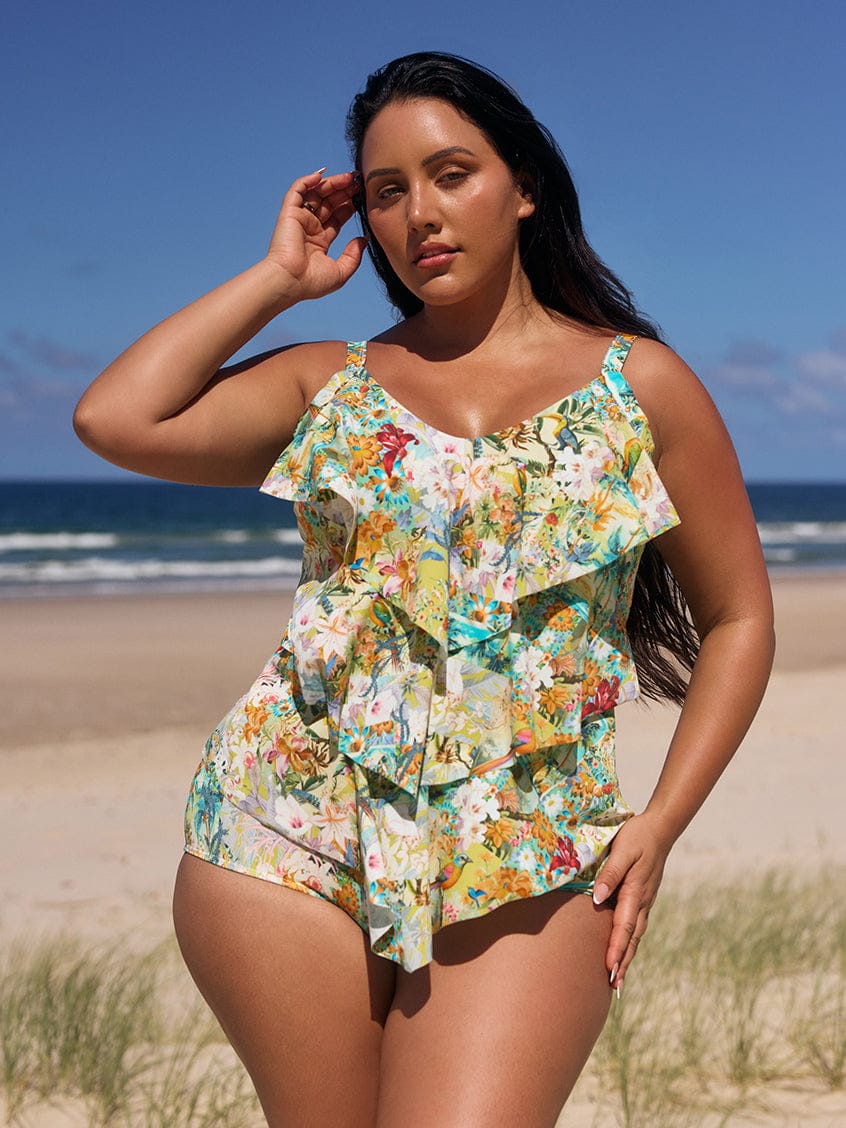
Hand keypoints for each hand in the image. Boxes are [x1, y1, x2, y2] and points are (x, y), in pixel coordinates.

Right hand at [264, 169, 367, 302]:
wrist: (289, 282)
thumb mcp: (341, 272)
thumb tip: (363, 239)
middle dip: (344, 192)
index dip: (349, 206)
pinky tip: (322, 175)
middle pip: (329, 203)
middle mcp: (309, 228)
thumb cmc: (311, 282)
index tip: (363, 198)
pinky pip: (297, 190)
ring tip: (349, 177)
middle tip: (359, 183)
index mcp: (320, 241)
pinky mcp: (289, 213)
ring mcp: (299, 219)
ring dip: (332, 183)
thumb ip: (354, 256)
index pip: (337, 217)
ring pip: (316, 194)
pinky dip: (307, 180)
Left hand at [591, 812, 672, 993]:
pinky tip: (624, 950)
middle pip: (632, 938)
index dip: (616, 948)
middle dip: (623, 962)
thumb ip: (610, 873)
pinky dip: (630, 942)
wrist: (661, 828)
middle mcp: (643, 901)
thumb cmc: (638, 836)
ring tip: (618, 978)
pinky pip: (636, 925)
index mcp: (636, 892)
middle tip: (614, 987)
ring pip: (636, 934)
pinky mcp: (644, 897)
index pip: (624, 926)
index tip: (609, 968)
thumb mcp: (622, 850)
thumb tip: (597, 898)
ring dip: (627, 956)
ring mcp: (645, 900)